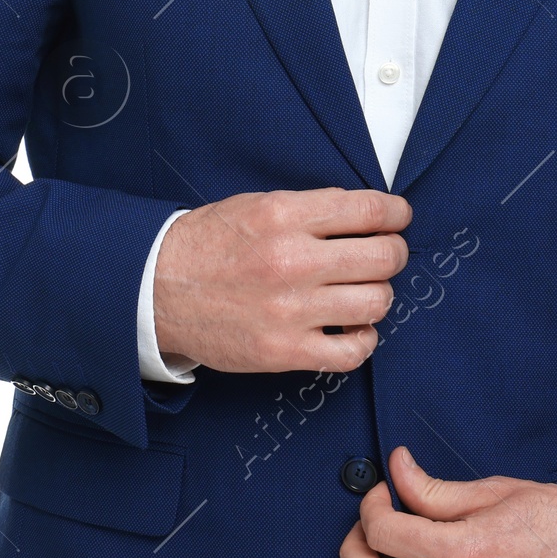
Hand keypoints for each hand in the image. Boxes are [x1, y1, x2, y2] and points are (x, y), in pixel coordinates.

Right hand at [152, 186, 410, 373]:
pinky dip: (363, 340)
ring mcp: (290, 309)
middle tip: (387, 254)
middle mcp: (292, 260)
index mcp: (285, 216)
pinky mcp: (284, 350)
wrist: (156, 290)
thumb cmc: (207, 245)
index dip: (396, 213)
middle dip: (394, 253)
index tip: (399, 217)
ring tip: (365, 292)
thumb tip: (364, 213)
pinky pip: (351, 352)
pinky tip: (352, 328)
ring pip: (376, 302)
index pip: (368, 210)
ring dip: (379, 295)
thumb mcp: (257, 205)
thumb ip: (310, 208)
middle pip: (383, 256)